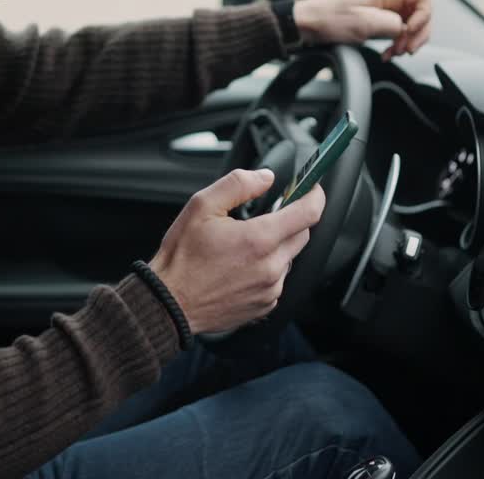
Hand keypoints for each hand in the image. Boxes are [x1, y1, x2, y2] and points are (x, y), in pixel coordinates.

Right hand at [149, 169, 324, 334]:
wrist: (169, 304)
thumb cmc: (181, 258)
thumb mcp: (201, 206)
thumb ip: (239, 184)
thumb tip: (266, 178)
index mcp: (258, 239)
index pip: (309, 212)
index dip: (314, 194)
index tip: (311, 187)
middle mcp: (270, 267)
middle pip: (302, 234)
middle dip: (291, 219)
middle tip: (266, 214)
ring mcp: (270, 289)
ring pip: (289, 257)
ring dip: (276, 246)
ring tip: (243, 245)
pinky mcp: (265, 306)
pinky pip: (278, 280)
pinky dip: (267, 268)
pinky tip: (241, 266)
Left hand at [292, 0, 431, 60]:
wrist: (307, 24)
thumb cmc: (328, 18)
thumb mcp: (364, 23)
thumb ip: (393, 25)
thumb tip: (406, 30)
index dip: (424, 15)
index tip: (409, 31)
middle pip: (422, 11)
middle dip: (417, 33)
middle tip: (405, 49)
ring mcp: (385, 8)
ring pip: (412, 23)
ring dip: (407, 41)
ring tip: (394, 52)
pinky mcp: (379, 20)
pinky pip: (399, 31)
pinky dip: (397, 44)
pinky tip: (388, 52)